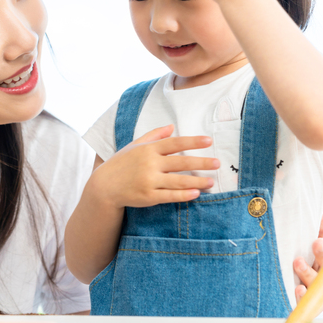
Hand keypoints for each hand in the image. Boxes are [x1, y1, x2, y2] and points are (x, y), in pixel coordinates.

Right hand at [93, 125, 217, 208]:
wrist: (104, 186)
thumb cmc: (121, 164)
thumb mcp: (134, 145)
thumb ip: (154, 135)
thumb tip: (171, 126)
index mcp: (148, 150)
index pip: (174, 143)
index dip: (192, 142)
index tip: (208, 140)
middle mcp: (149, 164)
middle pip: (180, 162)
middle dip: (201, 162)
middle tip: (217, 163)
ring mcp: (149, 181)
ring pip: (178, 181)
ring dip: (197, 181)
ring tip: (212, 181)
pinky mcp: (148, 197)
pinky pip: (169, 196)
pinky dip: (183, 195)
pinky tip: (196, 194)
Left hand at [294, 213, 322, 305]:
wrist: (280, 289)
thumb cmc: (299, 260)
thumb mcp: (305, 243)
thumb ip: (317, 231)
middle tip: (316, 243)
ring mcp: (319, 290)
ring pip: (318, 282)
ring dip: (309, 272)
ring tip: (298, 262)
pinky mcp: (309, 304)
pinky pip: (308, 301)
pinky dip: (303, 295)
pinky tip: (298, 288)